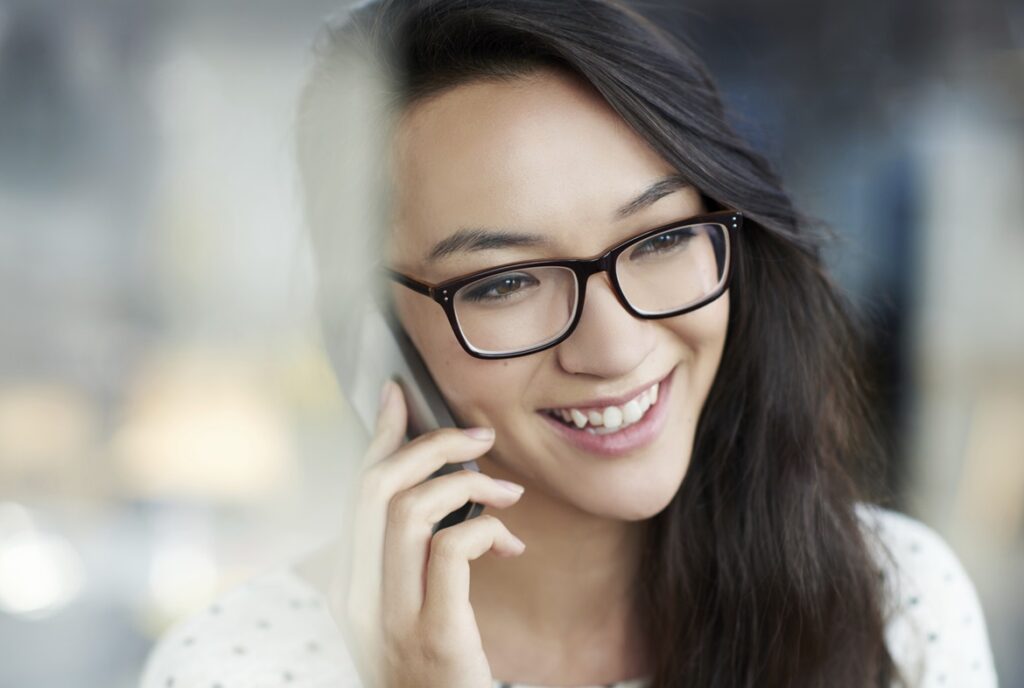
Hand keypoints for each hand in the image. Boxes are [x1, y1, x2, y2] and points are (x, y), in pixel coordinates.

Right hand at [327, 380, 526, 687]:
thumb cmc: (434, 677)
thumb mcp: (406, 616)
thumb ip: (409, 565)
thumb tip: (440, 500)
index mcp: (349, 589)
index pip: (356, 495)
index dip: (379, 438)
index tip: (400, 397)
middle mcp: (356, 601)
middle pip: (375, 490)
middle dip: (429, 446)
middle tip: (478, 437)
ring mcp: (390, 620)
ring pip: (406, 511)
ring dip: (464, 484)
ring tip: (506, 493)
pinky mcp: (434, 636)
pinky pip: (449, 552)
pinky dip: (481, 529)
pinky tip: (505, 541)